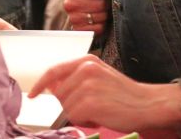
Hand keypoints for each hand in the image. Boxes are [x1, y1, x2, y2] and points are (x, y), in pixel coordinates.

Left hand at [28, 55, 180, 132]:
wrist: (147, 103)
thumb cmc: (123, 94)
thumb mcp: (99, 77)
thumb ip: (76, 78)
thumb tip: (51, 88)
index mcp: (87, 61)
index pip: (54, 70)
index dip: (40, 84)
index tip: (32, 94)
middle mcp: (85, 69)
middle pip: (59, 92)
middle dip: (69, 103)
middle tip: (91, 106)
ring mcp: (87, 85)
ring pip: (65, 105)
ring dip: (78, 113)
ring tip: (98, 110)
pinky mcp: (90, 102)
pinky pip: (73, 115)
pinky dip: (84, 120)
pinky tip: (100, 116)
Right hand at [63, 0, 111, 33]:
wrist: (78, 10)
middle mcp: (69, 4)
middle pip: (99, 4)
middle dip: (108, 3)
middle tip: (109, 2)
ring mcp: (73, 18)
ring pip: (100, 16)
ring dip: (106, 14)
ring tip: (104, 11)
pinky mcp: (79, 30)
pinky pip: (98, 28)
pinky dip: (102, 25)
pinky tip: (99, 20)